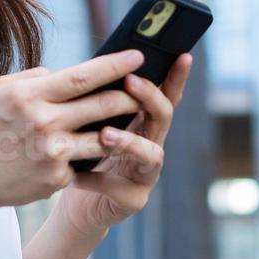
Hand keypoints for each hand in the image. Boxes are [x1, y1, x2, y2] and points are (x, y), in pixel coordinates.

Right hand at [0, 50, 147, 211]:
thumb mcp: (0, 90)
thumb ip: (35, 79)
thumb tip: (65, 75)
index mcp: (30, 95)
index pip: (83, 76)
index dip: (115, 65)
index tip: (137, 55)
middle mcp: (44, 122)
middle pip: (102, 105)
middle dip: (130, 95)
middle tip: (145, 88)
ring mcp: (52, 153)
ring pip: (104, 137)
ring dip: (122, 127)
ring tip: (131, 119)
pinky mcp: (56, 178)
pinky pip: (83, 161)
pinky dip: (87, 155)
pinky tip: (89, 150)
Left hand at [55, 52, 192, 235]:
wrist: (76, 203)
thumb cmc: (81, 155)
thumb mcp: (87, 123)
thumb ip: (96, 101)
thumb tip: (91, 64)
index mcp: (143, 124)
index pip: (165, 96)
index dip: (176, 77)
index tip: (182, 55)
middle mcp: (151, 146)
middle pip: (163, 117)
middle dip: (150, 97)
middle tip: (130, 81)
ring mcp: (146, 174)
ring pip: (152, 154)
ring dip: (130, 141)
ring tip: (105, 134)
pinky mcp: (134, 199)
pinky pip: (120, 187)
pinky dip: (96, 179)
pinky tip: (77, 176)